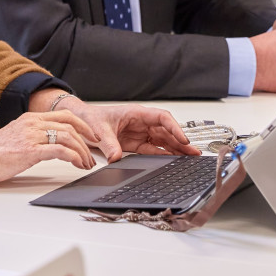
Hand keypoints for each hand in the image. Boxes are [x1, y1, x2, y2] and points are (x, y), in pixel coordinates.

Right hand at [0, 110, 99, 183]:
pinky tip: (77, 164)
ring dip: (82, 152)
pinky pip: (59, 150)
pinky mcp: (30, 151)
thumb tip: (50, 143)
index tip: (92, 136)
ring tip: (86, 164)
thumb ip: (33, 135)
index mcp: (30, 118)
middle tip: (92, 155)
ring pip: (68, 137)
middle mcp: (32, 123)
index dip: (83, 125)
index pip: (64, 115)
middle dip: (86, 141)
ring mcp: (31, 136)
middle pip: (70, 125)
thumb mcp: (17, 137)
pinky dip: (73, 157)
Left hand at [58, 98, 199, 161]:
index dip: (175, 128)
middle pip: (167, 131)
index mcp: (137, 113)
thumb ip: (109, 144)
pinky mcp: (136, 144)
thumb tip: (115, 158)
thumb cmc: (91, 118)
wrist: (80, 121)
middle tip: (194, 152)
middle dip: (181, 141)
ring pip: (163, 141)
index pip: (162, 118)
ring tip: (190, 158)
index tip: (183, 139)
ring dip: (176, 149)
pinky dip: (165, 155)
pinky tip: (174, 161)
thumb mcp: (99, 130)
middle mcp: (142, 122)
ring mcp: (140, 133)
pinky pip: (154, 149)